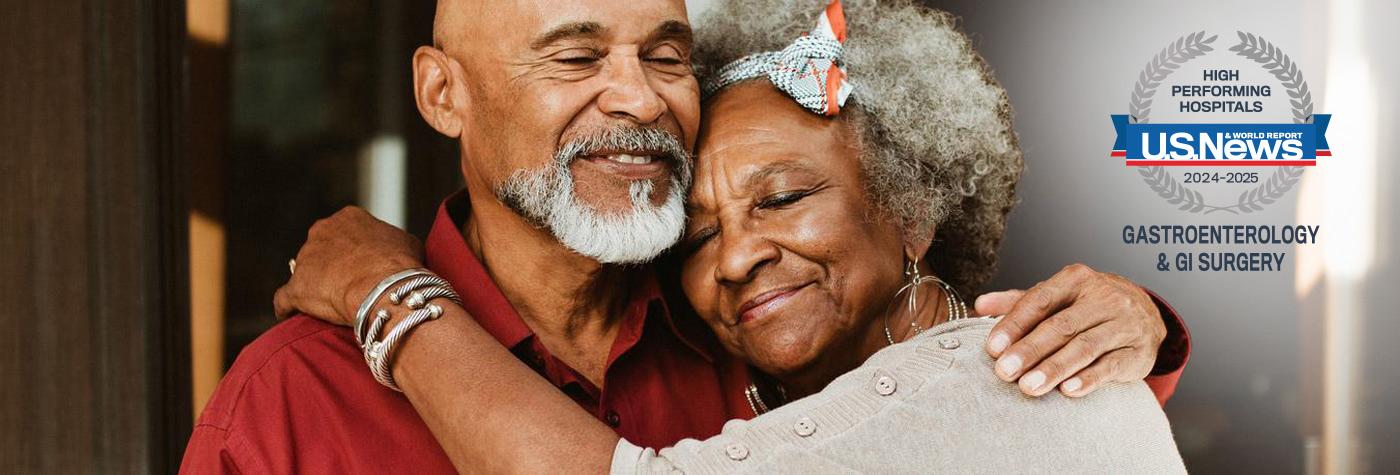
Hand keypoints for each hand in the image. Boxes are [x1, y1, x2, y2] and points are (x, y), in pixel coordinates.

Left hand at [273, 206, 425, 325]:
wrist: (383, 287)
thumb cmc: (400, 264)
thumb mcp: (408, 243)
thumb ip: (394, 243)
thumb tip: (396, 252)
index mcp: (349, 218)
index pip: (347, 232)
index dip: (356, 251)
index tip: (365, 266)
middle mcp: (322, 231)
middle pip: (322, 248)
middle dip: (332, 265)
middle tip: (349, 284)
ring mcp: (305, 258)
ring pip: (305, 272)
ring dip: (315, 286)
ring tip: (330, 305)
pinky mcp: (295, 287)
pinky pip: (285, 298)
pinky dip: (289, 306)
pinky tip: (293, 315)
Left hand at [975, 263, 1164, 397]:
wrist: (1146, 313)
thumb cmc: (1089, 306)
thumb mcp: (1057, 297)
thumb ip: (1018, 302)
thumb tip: (979, 305)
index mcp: (1076, 279)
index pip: (1040, 300)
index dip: (1015, 324)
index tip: (993, 348)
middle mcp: (1103, 297)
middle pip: (1061, 326)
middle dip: (1030, 350)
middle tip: (1004, 372)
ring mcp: (1124, 324)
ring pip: (1085, 347)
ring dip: (1054, 369)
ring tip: (1029, 387)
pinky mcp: (1138, 351)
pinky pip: (1111, 366)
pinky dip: (1089, 379)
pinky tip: (1068, 391)